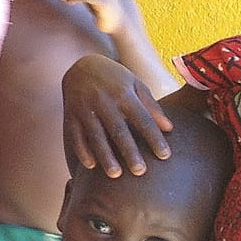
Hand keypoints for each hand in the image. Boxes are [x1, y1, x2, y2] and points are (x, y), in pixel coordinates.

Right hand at [62, 54, 172, 176]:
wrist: (81, 65)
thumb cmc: (115, 78)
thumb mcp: (136, 85)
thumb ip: (152, 106)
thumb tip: (169, 128)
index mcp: (123, 93)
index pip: (142, 118)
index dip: (154, 137)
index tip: (165, 155)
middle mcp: (103, 101)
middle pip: (118, 130)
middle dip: (129, 151)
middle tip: (140, 172)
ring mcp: (84, 108)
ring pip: (96, 135)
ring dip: (105, 156)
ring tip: (115, 174)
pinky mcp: (70, 114)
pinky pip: (75, 135)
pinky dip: (82, 150)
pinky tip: (90, 165)